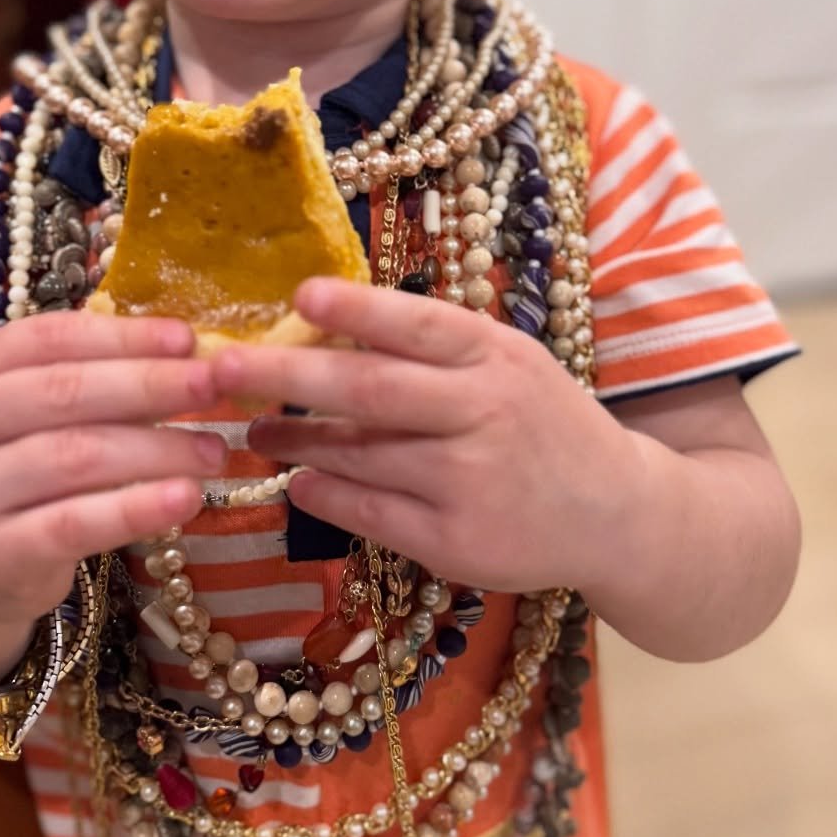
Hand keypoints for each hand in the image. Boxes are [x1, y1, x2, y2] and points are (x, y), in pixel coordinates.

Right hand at [0, 310, 226, 631]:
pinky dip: (136, 507)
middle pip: (64, 393)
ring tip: (214, 451)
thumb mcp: (38, 419)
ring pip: (75, 456)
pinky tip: (185, 498)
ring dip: (157, 449)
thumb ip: (94, 380)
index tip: (188, 339)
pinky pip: (74, 524)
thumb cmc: (23, 477)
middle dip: (149, 385)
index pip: (49, 338)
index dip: (122, 336)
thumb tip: (188, 353)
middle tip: (214, 384)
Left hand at [209, 279, 633, 593]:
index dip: (356, 310)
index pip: (417, 325)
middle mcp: (485, 413)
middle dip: (288, 375)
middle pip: (372, 390)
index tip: (299, 295)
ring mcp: (470, 481)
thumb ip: (437, 345)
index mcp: (497, 356)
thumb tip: (332, 319)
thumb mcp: (510, 362)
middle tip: (221, 366)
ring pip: (362, 453)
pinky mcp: (457, 541)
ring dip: (295, 438)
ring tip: (250, 425)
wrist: (615, 510)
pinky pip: (372, 511)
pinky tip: (296, 478)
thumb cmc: (543, 422)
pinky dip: (326, 492)